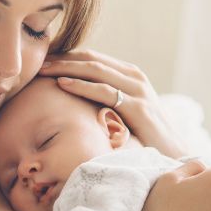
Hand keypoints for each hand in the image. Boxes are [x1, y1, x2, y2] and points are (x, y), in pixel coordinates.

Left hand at [38, 49, 188, 158]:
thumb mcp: (126, 112)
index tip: (42, 60)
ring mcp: (138, 90)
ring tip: (43, 69)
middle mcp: (135, 77)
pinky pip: (104, 91)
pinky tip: (62, 84)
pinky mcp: (138, 107)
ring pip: (95, 70)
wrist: (174, 154)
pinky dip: (81, 85)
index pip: (93, 58)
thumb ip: (108, 100)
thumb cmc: (146, 137)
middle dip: (62, 58)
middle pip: (91, 59)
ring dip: (66, 67)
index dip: (66, 56)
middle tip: (36, 60)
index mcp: (131, 75)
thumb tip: (78, 100)